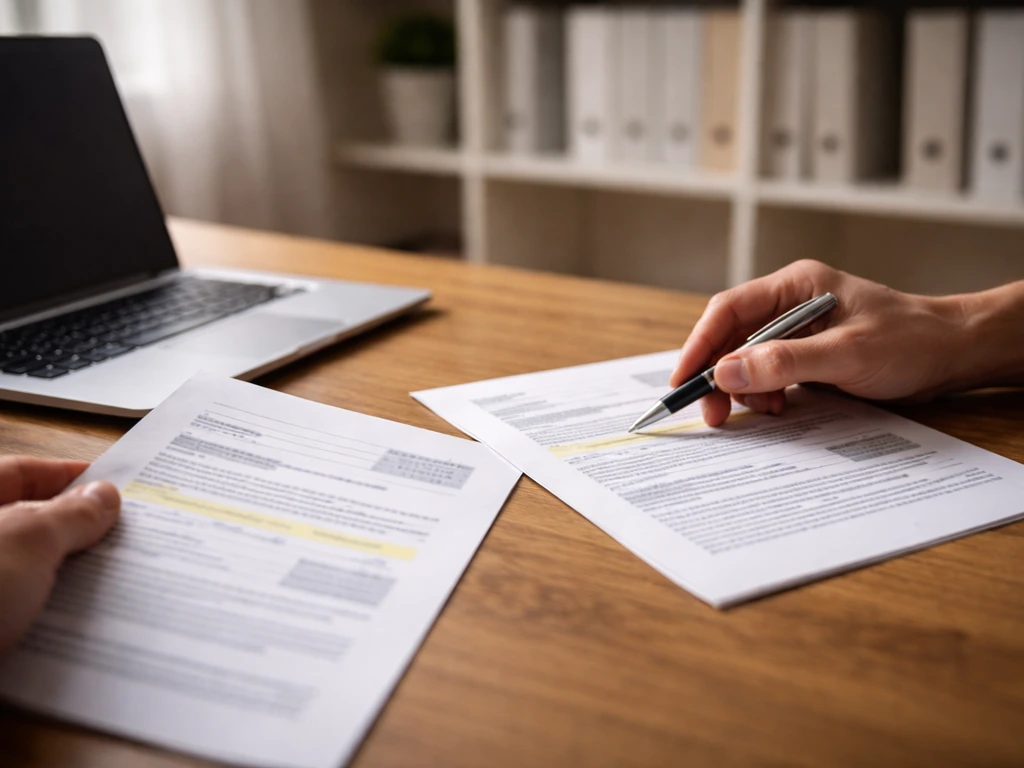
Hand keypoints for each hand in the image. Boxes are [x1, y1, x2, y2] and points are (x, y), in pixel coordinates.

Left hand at [0, 457, 119, 653]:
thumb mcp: (29, 543)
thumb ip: (70, 515)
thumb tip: (103, 496)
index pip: (19, 473)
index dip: (68, 474)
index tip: (113, 485)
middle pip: (21, 523)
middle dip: (70, 530)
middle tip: (119, 537)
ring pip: (19, 572)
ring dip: (60, 578)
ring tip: (107, 584)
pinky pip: (13, 611)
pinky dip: (42, 615)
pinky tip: (73, 625)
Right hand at [672, 260, 997, 426]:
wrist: (952, 356)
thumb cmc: (911, 341)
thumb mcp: (846, 354)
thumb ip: (784, 362)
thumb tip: (727, 372)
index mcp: (796, 285)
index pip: (729, 310)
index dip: (700, 345)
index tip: (684, 380)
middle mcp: (791, 303)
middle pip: (732, 338)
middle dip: (718, 375)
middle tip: (712, 412)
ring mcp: (798, 330)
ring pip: (747, 360)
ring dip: (744, 389)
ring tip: (762, 410)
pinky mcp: (807, 355)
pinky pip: (769, 374)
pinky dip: (765, 394)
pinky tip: (779, 407)